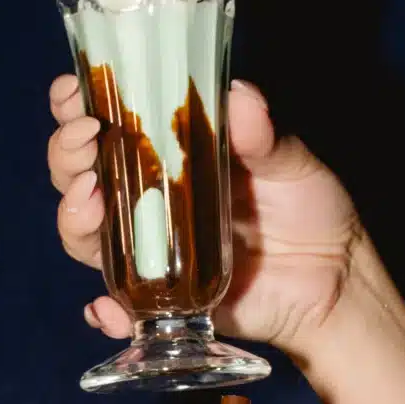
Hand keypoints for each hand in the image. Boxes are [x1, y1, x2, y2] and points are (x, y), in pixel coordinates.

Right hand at [47, 74, 363, 359]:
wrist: (337, 284)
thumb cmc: (312, 211)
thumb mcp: (292, 164)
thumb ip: (264, 136)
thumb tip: (240, 96)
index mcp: (170, 154)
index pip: (108, 123)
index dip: (77, 106)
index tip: (73, 93)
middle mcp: (149, 199)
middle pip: (80, 176)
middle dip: (67, 156)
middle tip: (86, 142)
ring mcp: (150, 249)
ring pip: (86, 234)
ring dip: (74, 218)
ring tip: (90, 202)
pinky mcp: (162, 297)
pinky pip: (121, 305)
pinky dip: (107, 310)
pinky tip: (108, 307)